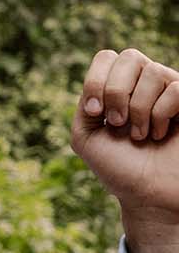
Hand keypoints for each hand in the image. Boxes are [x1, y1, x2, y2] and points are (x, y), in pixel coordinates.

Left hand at [73, 49, 178, 252]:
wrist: (147, 196)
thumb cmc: (118, 168)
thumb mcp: (86, 136)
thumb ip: (83, 104)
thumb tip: (99, 81)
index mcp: (118, 89)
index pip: (106, 57)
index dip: (96, 81)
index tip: (95, 113)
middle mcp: (144, 85)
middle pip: (129, 57)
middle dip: (116, 92)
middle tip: (117, 123)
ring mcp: (169, 91)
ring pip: (152, 72)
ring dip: (139, 109)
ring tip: (140, 135)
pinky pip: (175, 88)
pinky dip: (161, 114)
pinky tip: (159, 134)